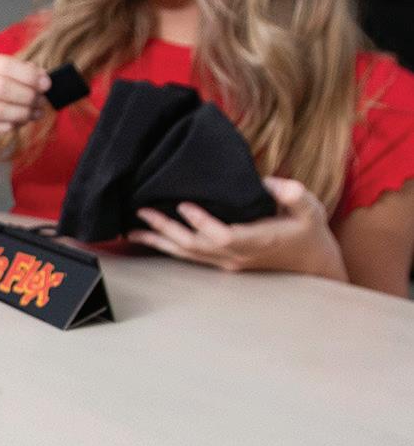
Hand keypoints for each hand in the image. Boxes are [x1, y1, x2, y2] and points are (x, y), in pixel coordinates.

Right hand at [0, 50, 51, 151]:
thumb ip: (10, 72)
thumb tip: (40, 75)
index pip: (4, 65)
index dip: (29, 76)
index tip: (46, 84)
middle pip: (1, 87)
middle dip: (27, 96)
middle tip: (40, 102)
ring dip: (21, 114)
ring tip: (32, 115)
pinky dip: (6, 126)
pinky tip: (15, 124)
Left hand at [129, 177, 347, 280]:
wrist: (313, 263)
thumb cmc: (309, 231)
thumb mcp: (310, 209)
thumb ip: (293, 195)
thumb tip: (270, 182)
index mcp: (257, 241)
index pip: (222, 235)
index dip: (202, 223)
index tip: (184, 205)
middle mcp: (236, 255)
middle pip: (195, 246)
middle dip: (167, 229)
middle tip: (143, 211)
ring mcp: (227, 262)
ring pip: (188, 254)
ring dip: (160, 241)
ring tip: (133, 229)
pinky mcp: (222, 262)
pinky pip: (190, 256)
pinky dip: (168, 246)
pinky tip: (151, 238)